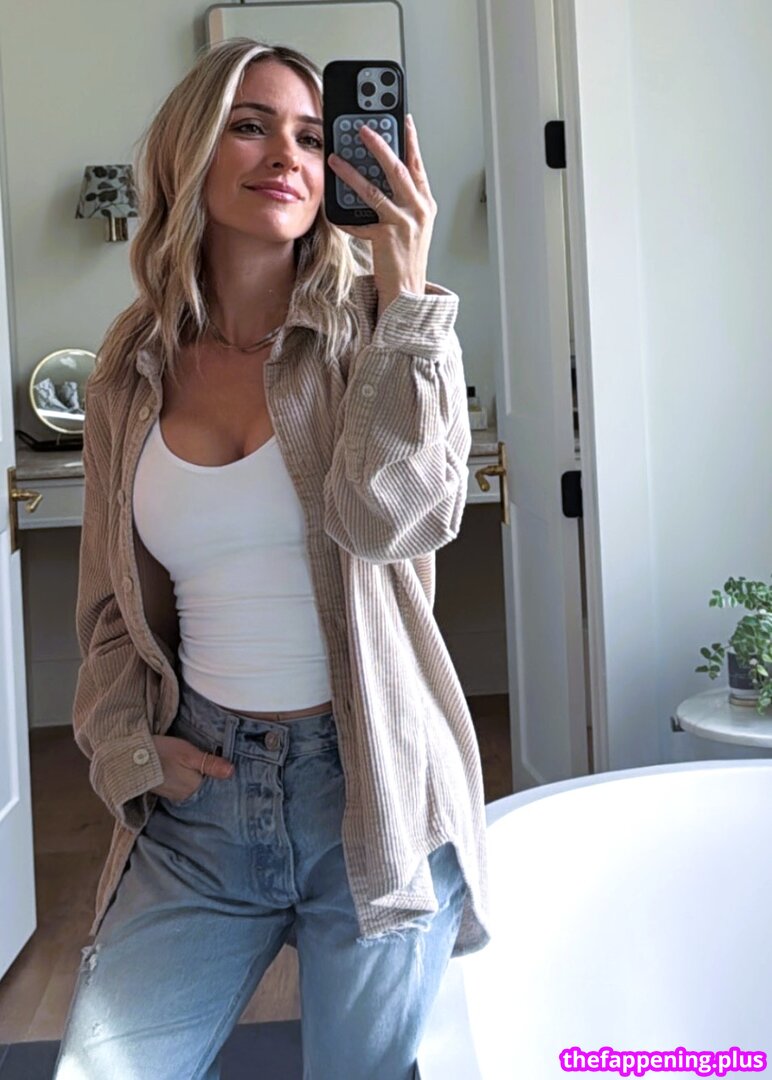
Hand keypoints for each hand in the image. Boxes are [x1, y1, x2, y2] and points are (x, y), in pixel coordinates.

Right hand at [150, 734, 233, 801]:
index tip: (233, 771)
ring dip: (200, 779)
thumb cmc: (162, 753)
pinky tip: (190, 771)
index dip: (223, 779)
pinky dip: (189, 780)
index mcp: (194, 789)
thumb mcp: (189, 754)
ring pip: (195, 788)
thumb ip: (211, 764)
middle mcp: (185, 797)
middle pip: (206, 789)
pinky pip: (184, 787)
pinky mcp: (166, 790)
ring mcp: (174, 795)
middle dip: (213, 780)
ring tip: (209, 768)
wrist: (131, 757)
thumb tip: (232, 771)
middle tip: (221, 766)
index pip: (216, 788)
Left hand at [327, 113, 436, 317]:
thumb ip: (400, 199)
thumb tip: (376, 174)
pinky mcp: (387, 238)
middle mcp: (418, 210)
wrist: (408, 291)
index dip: (410, 139)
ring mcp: (404, 224)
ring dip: (352, 173)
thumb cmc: (406, 257)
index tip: (403, 118)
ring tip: (336, 159)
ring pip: (375, 191)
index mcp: (424, 203)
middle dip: (380, 145)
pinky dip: (345, 217)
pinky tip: (331, 208)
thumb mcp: (411, 223)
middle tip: (363, 128)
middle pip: (398, 169)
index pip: (417, 164)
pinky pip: (360, 222)